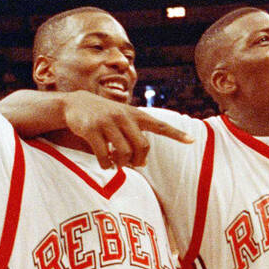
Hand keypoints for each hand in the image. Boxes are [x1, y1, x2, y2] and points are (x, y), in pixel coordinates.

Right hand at [62, 93, 191, 168]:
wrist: (76, 104)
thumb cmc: (105, 115)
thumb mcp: (123, 118)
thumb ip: (135, 136)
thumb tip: (142, 163)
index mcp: (135, 114)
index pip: (160, 125)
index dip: (176, 134)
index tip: (192, 141)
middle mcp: (124, 117)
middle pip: (142, 146)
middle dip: (138, 160)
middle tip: (132, 165)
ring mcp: (107, 122)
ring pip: (123, 152)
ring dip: (121, 164)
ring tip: (117, 165)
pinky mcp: (91, 129)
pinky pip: (104, 155)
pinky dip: (106, 164)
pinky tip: (105, 163)